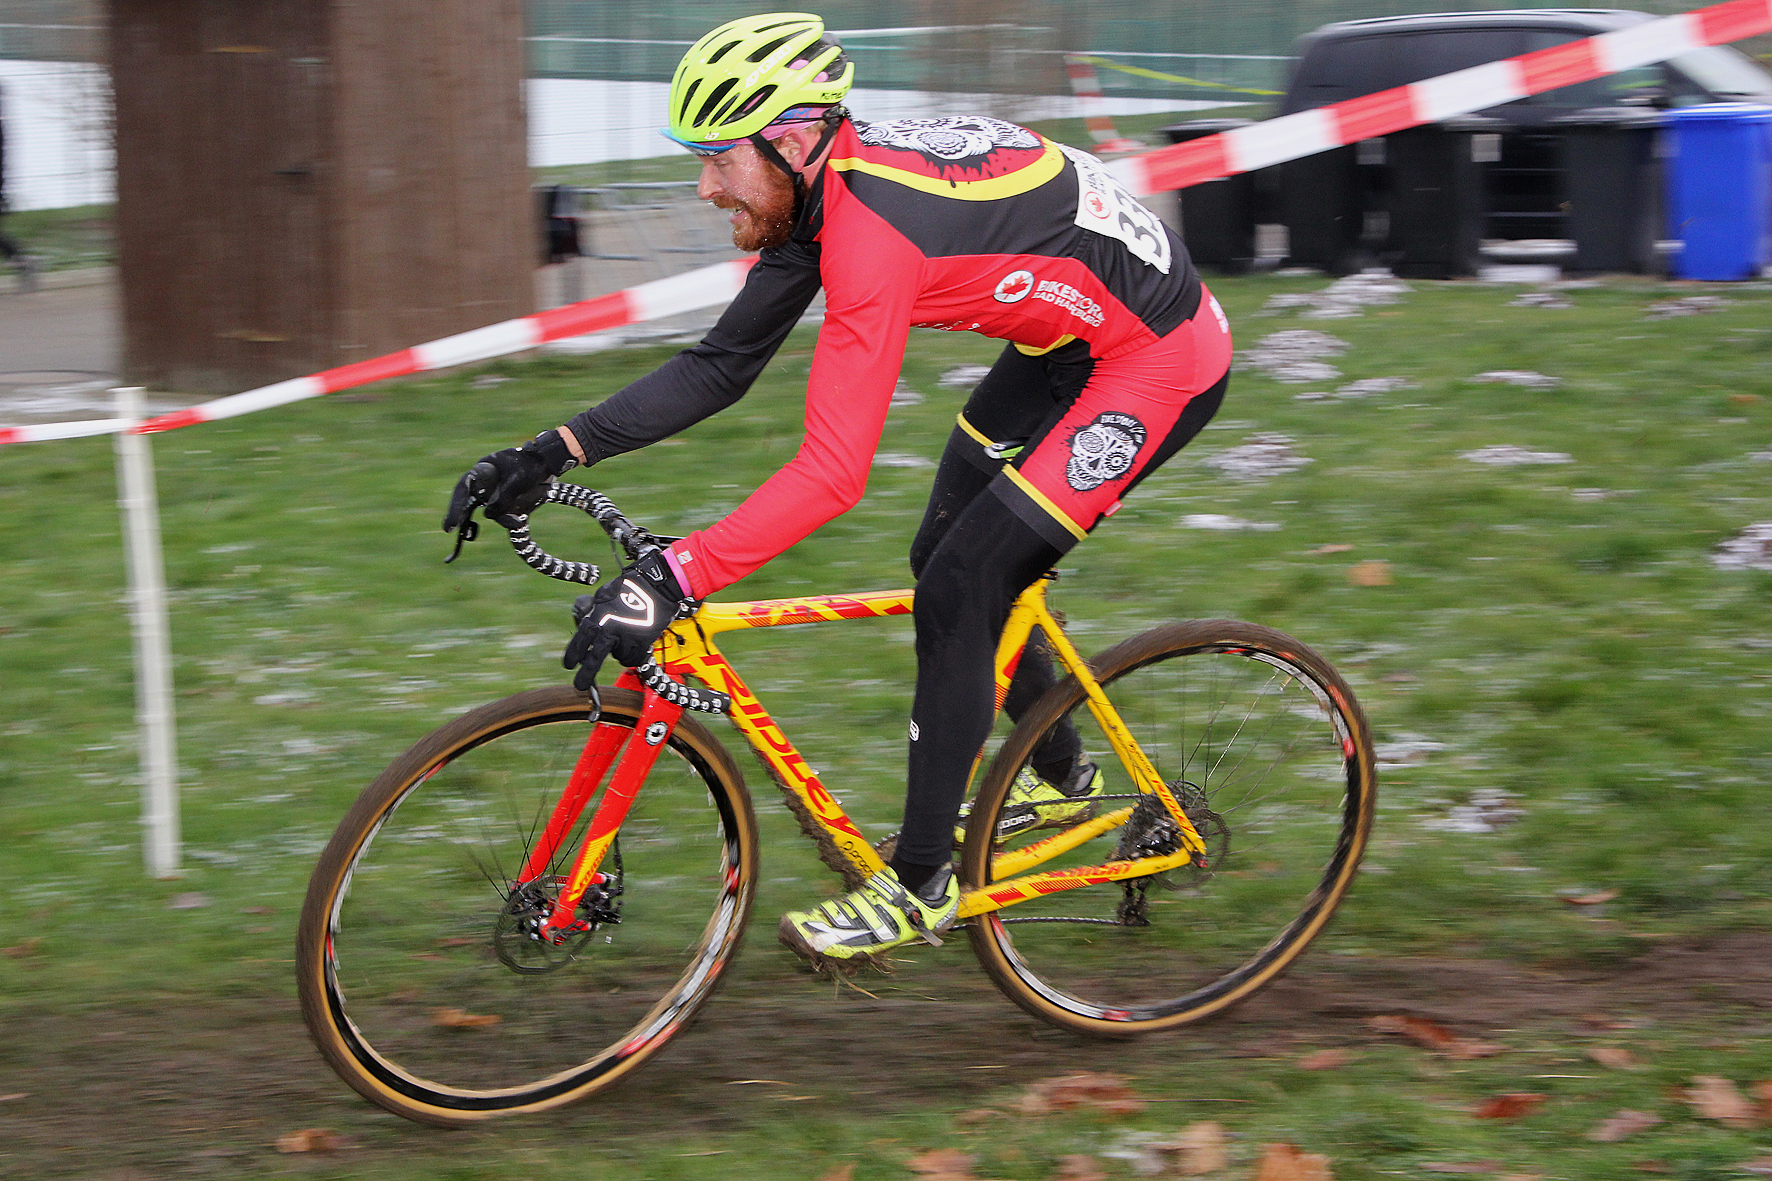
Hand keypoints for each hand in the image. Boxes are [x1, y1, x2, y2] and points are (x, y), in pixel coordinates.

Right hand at [442, 430, 576, 531]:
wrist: (547, 463)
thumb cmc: (530, 466)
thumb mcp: (516, 482)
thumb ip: (502, 499)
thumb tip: (488, 516)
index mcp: (483, 470)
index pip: (464, 487)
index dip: (455, 504)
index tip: (452, 520)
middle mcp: (484, 482)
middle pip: (467, 499)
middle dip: (459, 514)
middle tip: (449, 529)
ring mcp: (493, 492)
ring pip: (486, 509)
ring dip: (495, 517)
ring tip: (503, 525)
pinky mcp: (503, 501)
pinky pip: (499, 512)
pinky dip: (506, 518)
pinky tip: (516, 522)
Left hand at [562, 551, 691, 690]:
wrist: (655, 586)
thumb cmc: (629, 587)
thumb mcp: (603, 596)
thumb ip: (593, 611)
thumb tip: (585, 622)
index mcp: (597, 617)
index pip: (581, 640)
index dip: (573, 654)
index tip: (569, 665)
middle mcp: (610, 629)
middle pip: (595, 658)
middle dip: (586, 673)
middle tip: (579, 685)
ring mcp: (627, 637)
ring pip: (618, 656)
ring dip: (620, 651)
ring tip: (626, 636)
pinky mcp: (643, 642)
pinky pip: (634, 658)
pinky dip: (634, 654)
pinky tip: (636, 641)